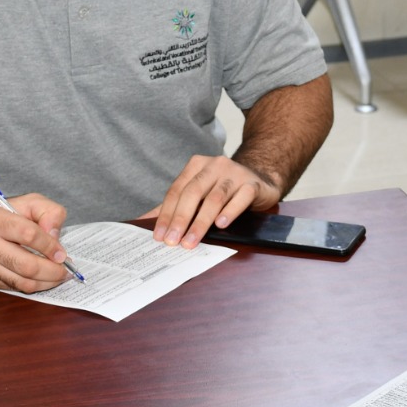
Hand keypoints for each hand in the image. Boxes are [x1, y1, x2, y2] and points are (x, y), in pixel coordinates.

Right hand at [0, 194, 70, 291]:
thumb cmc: (5, 214)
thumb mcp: (29, 202)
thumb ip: (49, 212)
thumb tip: (55, 237)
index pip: (28, 235)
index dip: (50, 246)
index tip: (62, 253)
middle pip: (26, 265)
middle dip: (52, 270)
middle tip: (66, 269)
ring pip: (22, 282)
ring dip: (47, 282)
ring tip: (59, 275)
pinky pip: (16, 288)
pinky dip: (35, 285)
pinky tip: (44, 278)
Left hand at [145, 155, 281, 247]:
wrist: (261, 179)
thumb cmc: (225, 189)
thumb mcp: (200, 193)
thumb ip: (175, 205)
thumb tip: (144, 221)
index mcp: (197, 166)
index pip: (177, 190)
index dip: (166, 214)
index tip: (159, 236)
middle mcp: (215, 165)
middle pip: (193, 193)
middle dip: (180, 219)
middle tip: (172, 241)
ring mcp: (235, 173)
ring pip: (215, 198)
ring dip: (201, 222)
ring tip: (191, 241)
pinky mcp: (252, 184)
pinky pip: (240, 198)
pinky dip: (230, 211)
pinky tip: (221, 225)